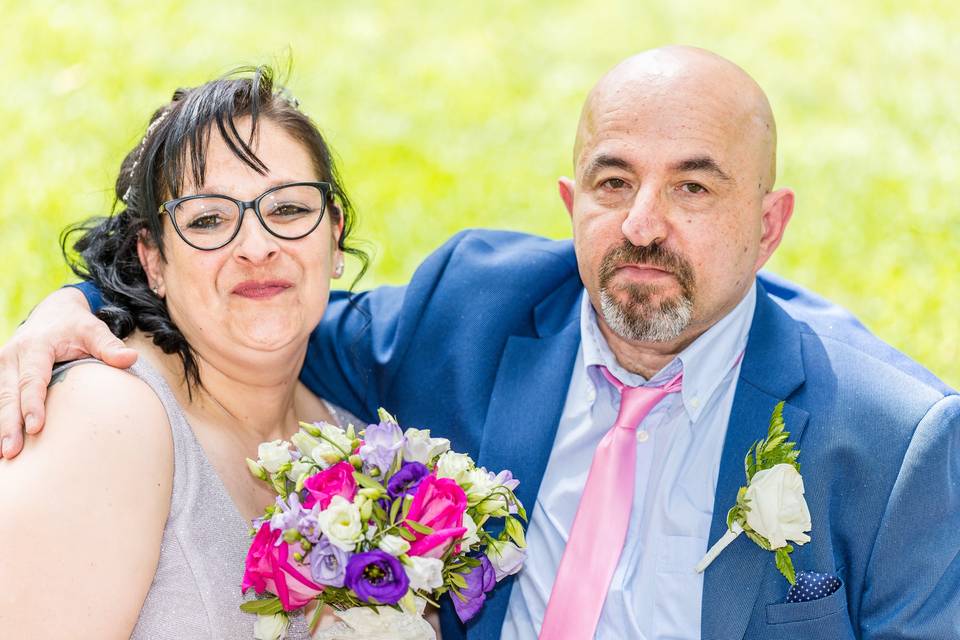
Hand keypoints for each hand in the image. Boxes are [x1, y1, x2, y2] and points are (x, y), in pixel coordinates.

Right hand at [0, 287, 137, 458]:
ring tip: (5, 455)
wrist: (53, 311)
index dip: (32, 404)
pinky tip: (2, 441)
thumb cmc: (76, 325)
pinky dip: (1, 419)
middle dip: (9, 424)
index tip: (35, 428)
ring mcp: (3, 365)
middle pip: (8, 394)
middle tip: (12, 452)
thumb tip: (131, 358)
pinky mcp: (1, 373)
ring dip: (1, 426)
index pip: (32, 379)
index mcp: (35, 347)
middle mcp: (12, 355)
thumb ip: (109, 346)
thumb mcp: (94, 330)